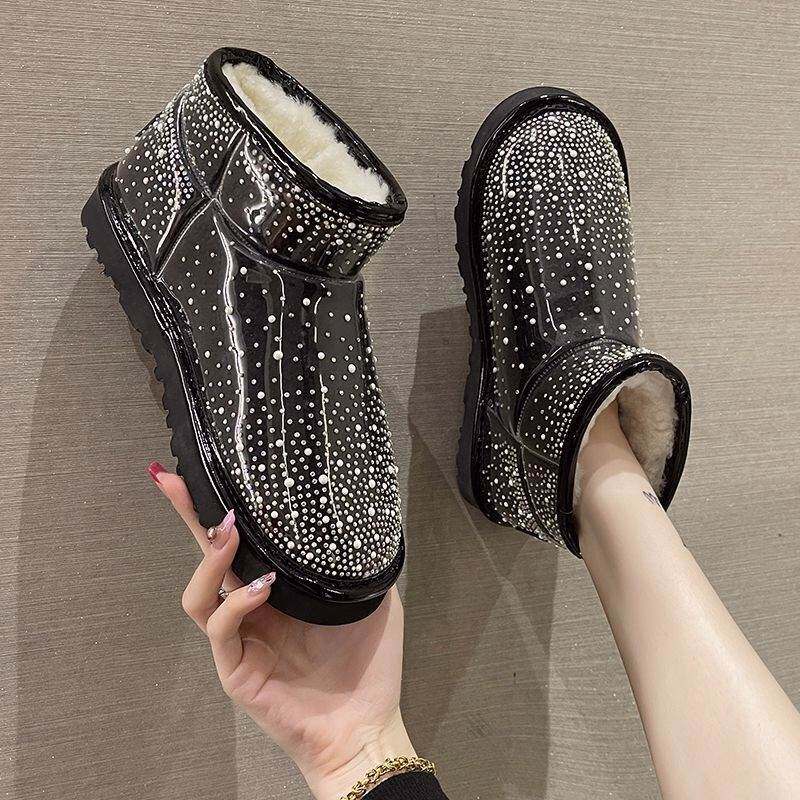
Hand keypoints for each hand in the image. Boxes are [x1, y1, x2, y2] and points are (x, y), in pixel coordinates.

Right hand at [149, 463, 415, 798]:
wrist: (365, 724)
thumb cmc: (368, 663)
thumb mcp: (371, 597)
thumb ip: (358, 561)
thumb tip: (362, 517)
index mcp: (277, 588)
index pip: (243, 543)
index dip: (221, 509)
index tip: (205, 470)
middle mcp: (251, 608)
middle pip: (207, 556)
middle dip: (189, 517)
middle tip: (174, 481)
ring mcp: (240, 638)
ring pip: (200, 592)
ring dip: (210, 557)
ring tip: (230, 529)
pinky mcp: (236, 668)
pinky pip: (221, 628)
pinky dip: (236, 603)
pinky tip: (260, 588)